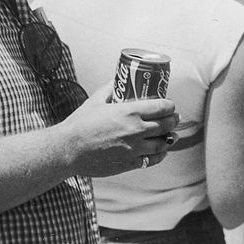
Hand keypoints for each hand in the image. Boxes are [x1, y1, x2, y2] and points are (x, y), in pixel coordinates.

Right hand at [57, 84, 178, 176]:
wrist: (69, 149)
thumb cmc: (80, 123)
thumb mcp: (96, 100)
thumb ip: (109, 88)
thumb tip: (118, 79)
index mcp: (129, 112)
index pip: (161, 107)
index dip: (170, 105)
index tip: (170, 105)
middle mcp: (135, 130)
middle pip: (166, 125)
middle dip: (173, 120)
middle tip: (174, 118)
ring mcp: (134, 149)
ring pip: (162, 143)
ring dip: (170, 138)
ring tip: (171, 135)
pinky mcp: (129, 163)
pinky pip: (152, 160)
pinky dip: (160, 154)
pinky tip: (160, 151)